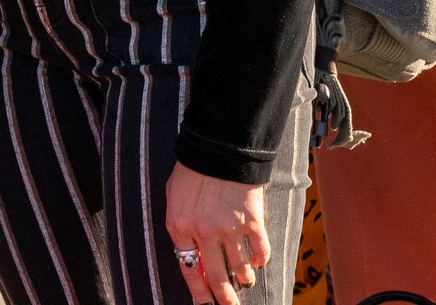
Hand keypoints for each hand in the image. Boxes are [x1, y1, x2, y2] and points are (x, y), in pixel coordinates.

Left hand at [163, 162, 270, 304]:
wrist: (219, 147)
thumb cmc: (193, 170)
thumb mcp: (175, 198)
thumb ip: (181, 226)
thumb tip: (192, 254)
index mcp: (180, 226)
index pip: (188, 270)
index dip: (199, 292)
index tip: (205, 304)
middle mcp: (203, 232)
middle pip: (216, 278)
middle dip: (225, 298)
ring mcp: (229, 228)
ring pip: (241, 269)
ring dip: (244, 278)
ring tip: (245, 279)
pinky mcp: (252, 221)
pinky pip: (261, 252)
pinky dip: (261, 260)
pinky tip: (258, 260)